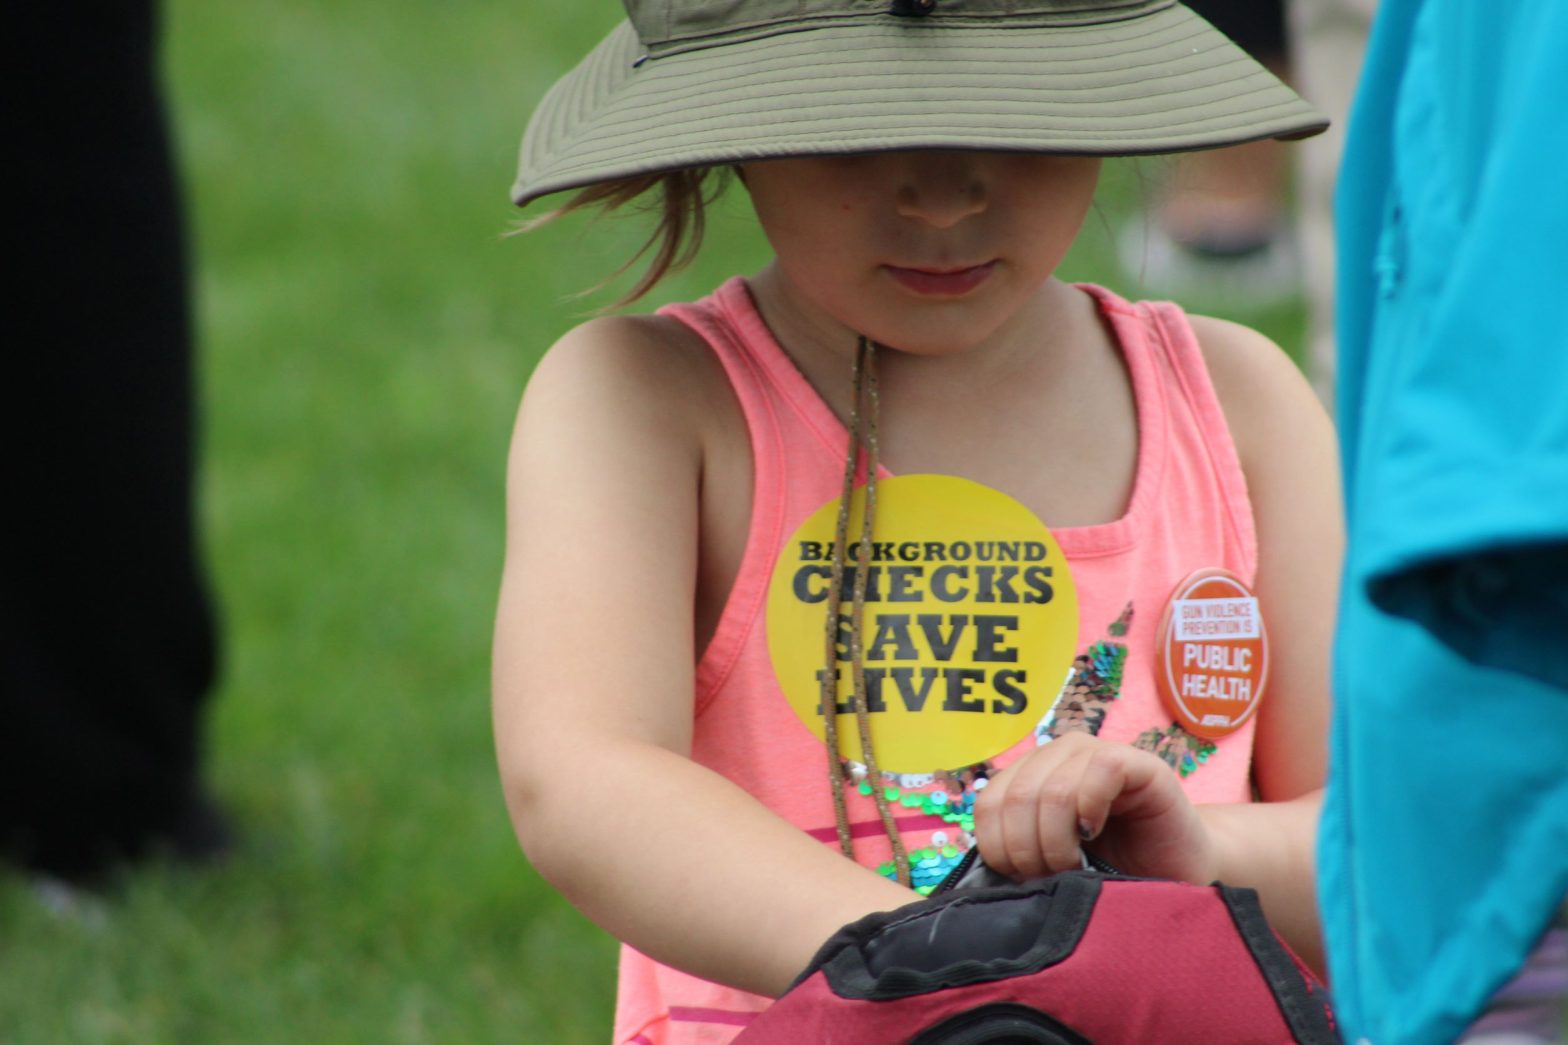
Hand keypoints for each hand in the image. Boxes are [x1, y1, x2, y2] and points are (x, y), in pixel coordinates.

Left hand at [973, 732, 1217, 884]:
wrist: (1176, 873)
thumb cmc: (1112, 871)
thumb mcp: (1050, 860)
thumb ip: (1017, 849)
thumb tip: (983, 866)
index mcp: (1031, 774)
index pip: (988, 803)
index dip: (998, 848)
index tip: (1023, 877)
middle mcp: (1060, 754)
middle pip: (1017, 799)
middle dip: (1028, 851)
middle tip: (1053, 876)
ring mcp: (1098, 753)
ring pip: (1052, 790)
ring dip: (1057, 842)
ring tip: (1075, 865)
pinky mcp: (1140, 763)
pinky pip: (1101, 770)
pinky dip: (1090, 811)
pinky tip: (1095, 834)